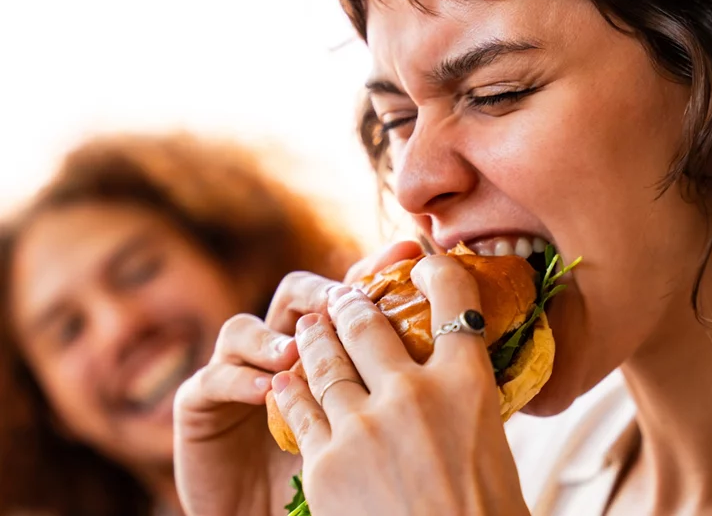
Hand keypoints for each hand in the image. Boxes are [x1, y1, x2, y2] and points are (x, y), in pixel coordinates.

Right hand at [173, 241, 422, 515]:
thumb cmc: (344, 491)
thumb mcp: (380, 438)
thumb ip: (410, 393)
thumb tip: (479, 359)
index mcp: (332, 352)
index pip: (354, 295)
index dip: (379, 269)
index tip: (411, 251)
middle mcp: (284, 352)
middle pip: (300, 296)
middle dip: (326, 294)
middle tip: (346, 301)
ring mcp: (240, 375)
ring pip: (245, 328)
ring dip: (273, 335)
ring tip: (297, 353)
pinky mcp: (201, 406)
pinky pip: (213, 378)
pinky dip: (238, 379)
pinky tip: (267, 391)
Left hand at [270, 254, 528, 515]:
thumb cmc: (484, 515)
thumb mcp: (491, 447)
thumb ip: (462, 406)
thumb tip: (446, 386)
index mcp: (469, 384)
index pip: (455, 301)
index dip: (436, 271)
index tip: (423, 264)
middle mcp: (415, 391)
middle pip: (370, 323)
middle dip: (352, 303)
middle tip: (343, 298)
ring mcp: (364, 425)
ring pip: (325, 361)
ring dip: (314, 338)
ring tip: (309, 328)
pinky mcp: (325, 461)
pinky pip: (300, 409)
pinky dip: (292, 390)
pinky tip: (285, 381)